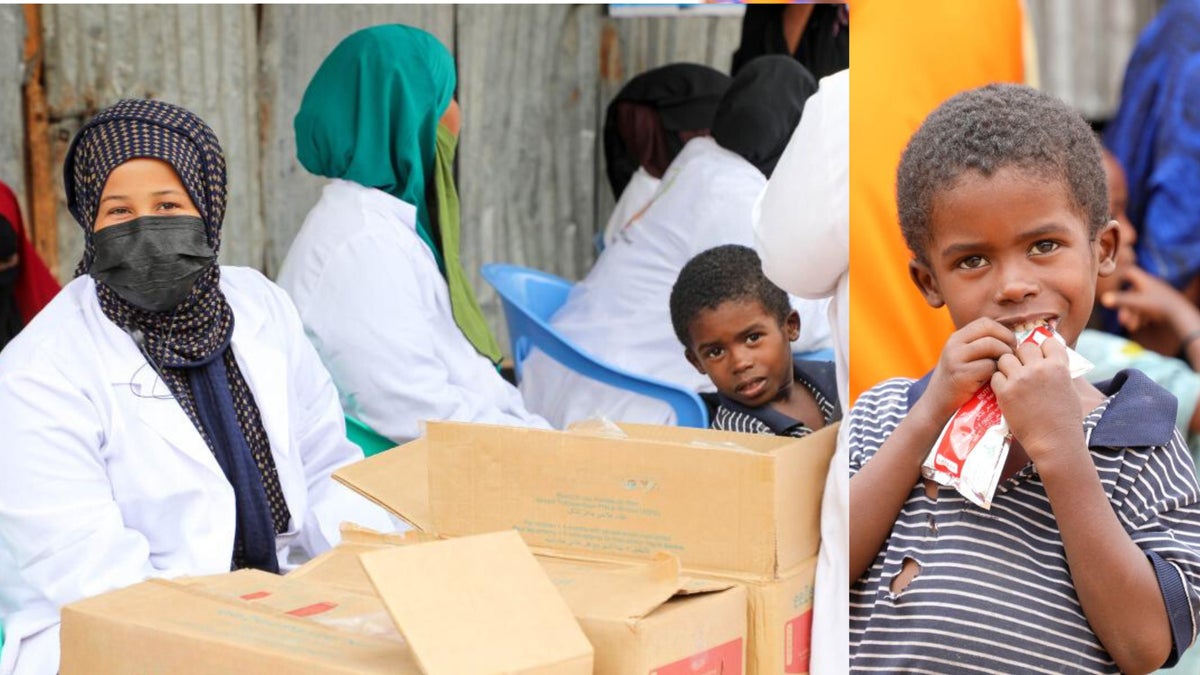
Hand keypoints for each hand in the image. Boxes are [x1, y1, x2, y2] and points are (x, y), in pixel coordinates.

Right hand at [921, 318, 1016, 425]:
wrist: (936, 405)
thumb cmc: (957, 383)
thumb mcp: (962, 358)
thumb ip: (979, 347)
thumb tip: (1011, 339)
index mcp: (956, 338)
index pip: (985, 322)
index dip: (1003, 331)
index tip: (1010, 345)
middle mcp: (954, 345)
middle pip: (990, 330)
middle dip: (1007, 341)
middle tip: (1013, 355)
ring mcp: (956, 359)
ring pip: (992, 346)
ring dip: (1005, 357)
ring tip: (1005, 368)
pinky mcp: (961, 375)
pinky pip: (989, 366)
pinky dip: (997, 373)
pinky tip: (994, 381)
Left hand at [991, 335, 1084, 466]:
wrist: (1054, 442)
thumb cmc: (1066, 419)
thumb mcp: (1069, 389)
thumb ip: (1058, 372)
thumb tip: (1050, 360)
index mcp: (1058, 366)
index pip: (1047, 342)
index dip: (1042, 349)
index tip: (1040, 357)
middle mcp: (1038, 369)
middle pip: (1024, 347)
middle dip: (1023, 356)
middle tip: (1023, 369)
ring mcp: (1020, 379)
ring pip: (1006, 358)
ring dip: (1007, 366)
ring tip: (1012, 379)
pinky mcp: (1005, 392)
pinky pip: (995, 376)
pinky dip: (999, 382)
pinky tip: (1005, 390)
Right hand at [1100, 265, 1199, 336]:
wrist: (1181, 315)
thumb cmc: (1158, 306)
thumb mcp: (1136, 304)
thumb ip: (1120, 301)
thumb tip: (1102, 299)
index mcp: (1144, 281)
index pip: (1130, 272)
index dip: (1120, 276)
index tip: (1113, 284)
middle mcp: (1151, 286)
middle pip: (1132, 294)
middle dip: (1126, 307)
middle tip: (1122, 321)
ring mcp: (1158, 295)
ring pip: (1140, 303)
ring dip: (1133, 315)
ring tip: (1132, 327)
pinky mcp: (1163, 304)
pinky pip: (1148, 308)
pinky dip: (1143, 316)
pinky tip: (1143, 325)